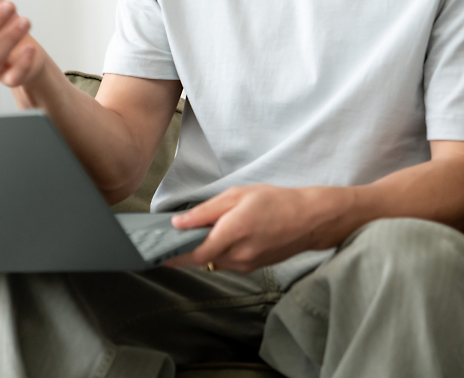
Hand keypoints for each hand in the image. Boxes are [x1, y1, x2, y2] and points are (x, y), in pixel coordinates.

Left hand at [166, 184, 343, 272]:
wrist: (309, 220)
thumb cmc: (275, 202)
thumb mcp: (238, 196)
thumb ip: (206, 211)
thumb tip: (178, 223)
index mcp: (232, 233)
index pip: (193, 252)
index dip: (171, 254)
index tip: (154, 251)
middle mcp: (237, 255)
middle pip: (199, 259)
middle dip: (182, 250)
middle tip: (165, 240)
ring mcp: (245, 265)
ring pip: (212, 261)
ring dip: (199, 251)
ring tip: (190, 234)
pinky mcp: (251, 268)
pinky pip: (225, 262)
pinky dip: (215, 252)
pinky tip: (215, 238)